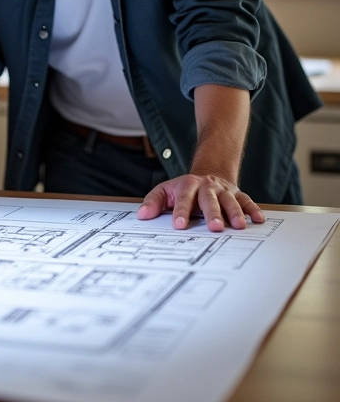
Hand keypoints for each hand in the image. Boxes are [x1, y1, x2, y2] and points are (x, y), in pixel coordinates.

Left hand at [137, 173, 264, 230]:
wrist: (208, 173)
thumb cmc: (185, 189)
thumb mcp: (166, 191)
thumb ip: (153, 202)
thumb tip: (142, 215)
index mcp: (187, 185)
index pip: (183, 199)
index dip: (181, 211)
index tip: (179, 225)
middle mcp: (207, 186)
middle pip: (209, 199)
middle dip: (212, 213)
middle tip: (214, 228)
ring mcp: (223, 190)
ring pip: (230, 200)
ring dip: (235, 212)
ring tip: (238, 226)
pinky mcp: (237, 194)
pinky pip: (247, 200)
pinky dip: (253, 209)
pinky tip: (258, 219)